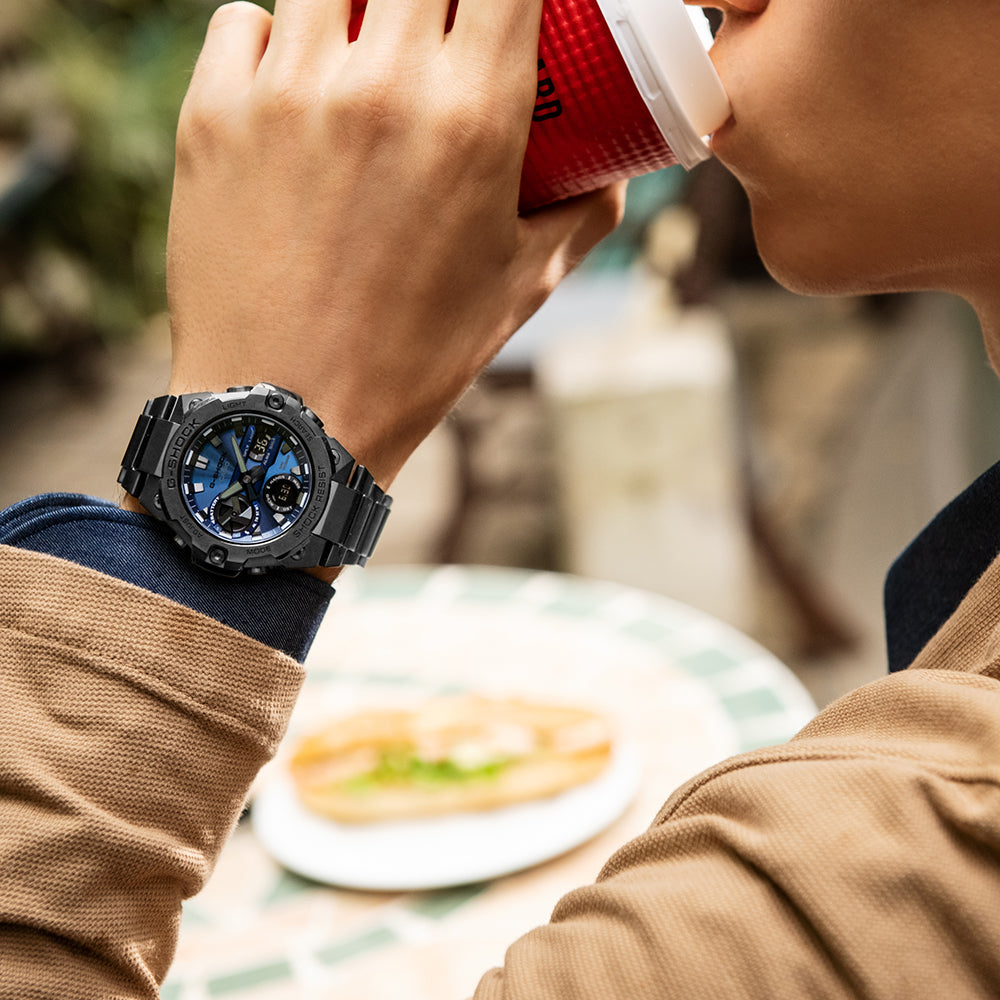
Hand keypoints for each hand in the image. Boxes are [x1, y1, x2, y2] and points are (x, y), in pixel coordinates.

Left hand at [165, 0, 624, 489]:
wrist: (289, 420)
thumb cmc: (415, 359)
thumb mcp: (523, 288)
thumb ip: (582, 213)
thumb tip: (613, 168)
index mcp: (472, 117)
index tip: (509, 14)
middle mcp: (379, 84)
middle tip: (436, 39)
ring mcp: (285, 91)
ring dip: (356, 6)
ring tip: (365, 58)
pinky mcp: (212, 114)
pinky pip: (244, 21)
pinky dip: (271, 37)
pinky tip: (291, 87)